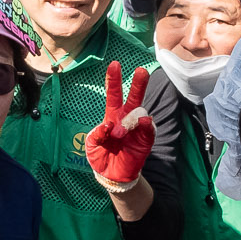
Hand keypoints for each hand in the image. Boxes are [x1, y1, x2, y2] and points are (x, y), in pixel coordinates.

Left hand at [83, 63, 153, 188]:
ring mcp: (137, 128)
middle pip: (134, 96)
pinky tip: (143, 122)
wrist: (111, 175)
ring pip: (140, 113)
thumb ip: (97, 133)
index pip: (114, 94)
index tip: (114, 64)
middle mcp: (126, 118)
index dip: (114, 79)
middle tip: (141, 71)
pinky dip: (147, 124)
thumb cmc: (100, 156)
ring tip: (120, 133)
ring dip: (131, 119)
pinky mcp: (146, 140)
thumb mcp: (91, 144)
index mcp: (111, 115)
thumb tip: (109, 125)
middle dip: (139, 83)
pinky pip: (149, 128)